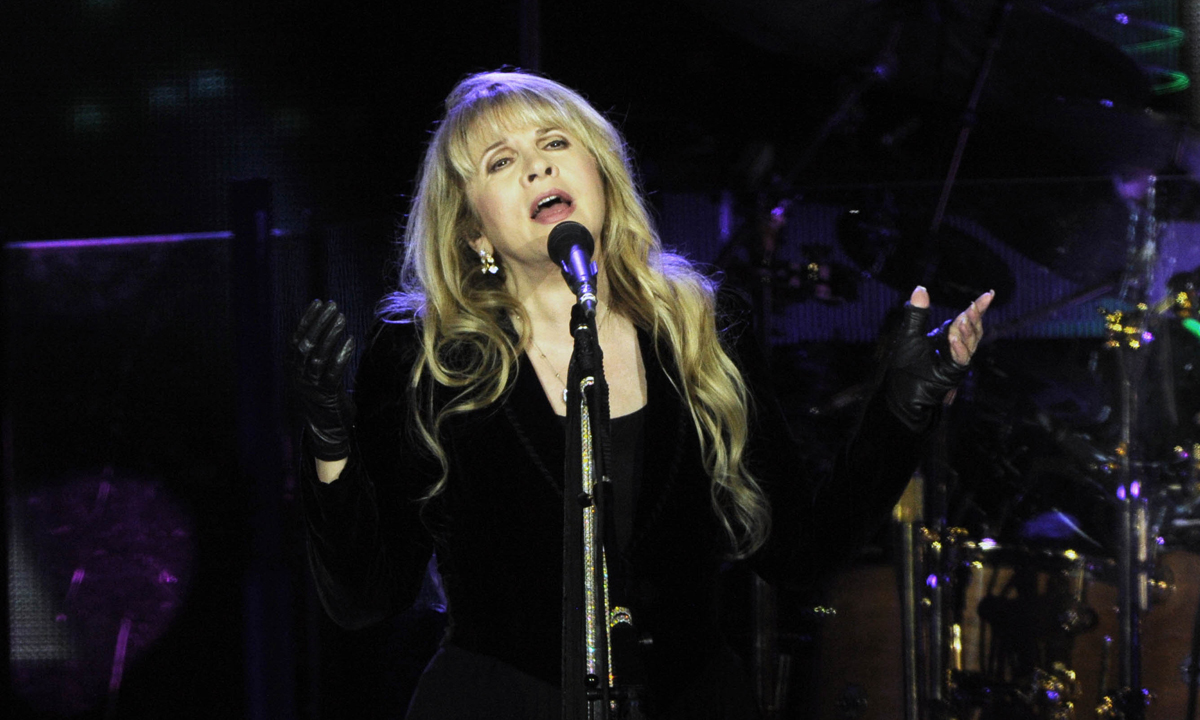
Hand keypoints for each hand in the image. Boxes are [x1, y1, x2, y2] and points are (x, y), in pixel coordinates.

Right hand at [291, 299, 355, 460]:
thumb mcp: (315, 377)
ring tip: (341, 318)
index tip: (318, 303)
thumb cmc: (324, 400)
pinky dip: (341, 354)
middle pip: (306, 344)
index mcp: (292, 370)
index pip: (296, 339)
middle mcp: (298, 377)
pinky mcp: (327, 395)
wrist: (327, 432)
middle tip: (333, 306)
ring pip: (318, 355)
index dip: (307, 320)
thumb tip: (325, 328)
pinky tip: (350, 340)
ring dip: (330, 334)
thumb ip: (316, 356)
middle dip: (319, 322)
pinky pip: (333, 372)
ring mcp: (311, 387)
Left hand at [885, 286, 993, 430]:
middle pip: (973, 329)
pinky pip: (960, 360)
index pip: (967, 318)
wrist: (902, 395)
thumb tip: (921, 287)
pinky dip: (958, 348)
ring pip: (970, 344)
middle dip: (975, 316)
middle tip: (974, 304)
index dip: (979, 306)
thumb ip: (917, 313)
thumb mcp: (910, 335)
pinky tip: (952, 337)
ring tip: (963, 317)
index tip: (990, 293)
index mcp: (948, 336)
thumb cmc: (906, 366)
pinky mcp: (952, 374)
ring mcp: (956, 361)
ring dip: (967, 330)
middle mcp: (956, 347)